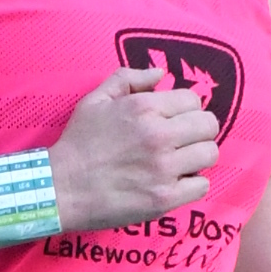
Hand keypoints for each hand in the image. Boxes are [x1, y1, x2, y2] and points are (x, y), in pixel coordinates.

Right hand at [49, 66, 219, 231]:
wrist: (61, 188)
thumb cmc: (78, 144)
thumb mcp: (95, 100)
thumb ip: (128, 79)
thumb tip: (160, 74)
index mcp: (144, 107)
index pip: (193, 100)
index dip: (186, 109)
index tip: (175, 121)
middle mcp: (158, 135)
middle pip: (209, 125)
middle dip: (198, 130)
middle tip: (183, 141)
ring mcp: (164, 168)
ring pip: (210, 154)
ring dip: (198, 157)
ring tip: (180, 161)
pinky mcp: (165, 197)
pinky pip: (202, 185)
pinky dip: (192, 184)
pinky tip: (175, 182)